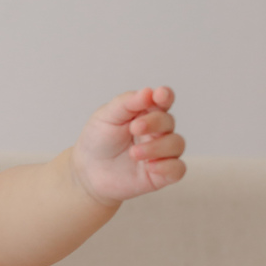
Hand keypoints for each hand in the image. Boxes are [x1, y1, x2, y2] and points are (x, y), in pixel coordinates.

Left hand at [71, 86, 185, 205]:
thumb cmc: (98, 139)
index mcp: (145, 112)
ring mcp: (160, 152)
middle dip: (154, 123)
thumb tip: (149, 91)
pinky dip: (168, 167)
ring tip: (133, 153)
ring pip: (176, 144)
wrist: (86, 169)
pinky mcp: (160, 174)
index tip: (160, 95)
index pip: (163, 100)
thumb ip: (127, 102)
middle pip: (169, 121)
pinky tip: (149, 166)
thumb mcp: (106, 116)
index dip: (165, 96)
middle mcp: (157, 131)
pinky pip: (178, 169)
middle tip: (134, 128)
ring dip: (157, 147)